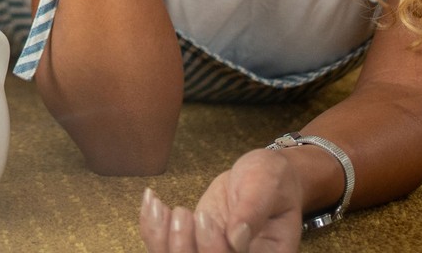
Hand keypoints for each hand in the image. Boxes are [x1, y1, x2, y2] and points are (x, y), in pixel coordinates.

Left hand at [139, 150, 303, 252]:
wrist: (260, 176)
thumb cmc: (271, 178)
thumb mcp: (267, 186)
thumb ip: (253, 210)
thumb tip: (236, 238)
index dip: (213, 251)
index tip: (205, 217)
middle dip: (183, 248)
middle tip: (183, 212)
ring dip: (160, 239)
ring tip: (159, 205)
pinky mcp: (190, 244)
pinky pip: (163, 246)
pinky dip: (151, 227)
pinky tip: (151, 201)